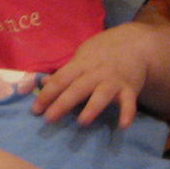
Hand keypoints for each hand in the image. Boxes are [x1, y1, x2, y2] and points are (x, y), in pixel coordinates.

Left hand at [31, 25, 145, 127]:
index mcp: (80, 65)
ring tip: (82, 122)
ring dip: (92, 108)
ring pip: (101, 95)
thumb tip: (42, 82)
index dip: (47, 94)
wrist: (135, 43)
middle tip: (48, 119)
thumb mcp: (81, 58)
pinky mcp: (129, 89)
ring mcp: (113, 81)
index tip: (35, 110)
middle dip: (62, 103)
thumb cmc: (102, 53)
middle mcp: (95, 73)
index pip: (60, 80)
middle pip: (77, 89)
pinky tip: (123, 125)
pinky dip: (127, 113)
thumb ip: (63, 72)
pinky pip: (129, 102)